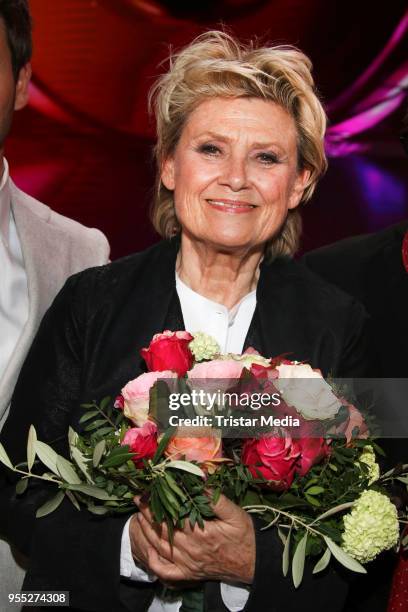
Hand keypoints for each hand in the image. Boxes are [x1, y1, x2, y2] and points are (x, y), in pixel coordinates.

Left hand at [134, 493, 254, 585]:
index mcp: (201, 533)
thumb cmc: (244, 535)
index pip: (172, 515)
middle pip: (162, 530)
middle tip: (138, 499)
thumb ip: (216, 499)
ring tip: (138, 516)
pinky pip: (166, 572)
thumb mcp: (235, 513)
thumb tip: (199, 481)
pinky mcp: (189, 574)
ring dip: (146, 532)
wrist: (253, 562)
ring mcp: (188, 564)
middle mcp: (191, 549)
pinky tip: (148, 550)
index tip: (148, 491)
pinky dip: (154, 562)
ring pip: (160, 547)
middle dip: (148, 513)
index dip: (158, 503)